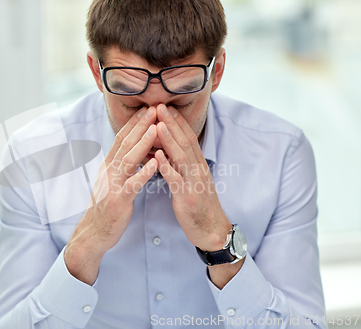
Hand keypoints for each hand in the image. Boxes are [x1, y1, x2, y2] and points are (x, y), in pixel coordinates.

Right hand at [64, 106, 158, 284]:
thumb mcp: (112, 181)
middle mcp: (109, 171)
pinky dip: (144, 171)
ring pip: (128, 159)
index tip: (147, 108)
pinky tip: (156, 162)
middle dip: (140, 125)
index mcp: (109, 165)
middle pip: (125, 143)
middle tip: (154, 108)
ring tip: (155, 128)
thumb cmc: (108, 206)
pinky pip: (133, 183)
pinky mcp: (119, 200)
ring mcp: (113, 184)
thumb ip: (120, 165)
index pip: (122, 138)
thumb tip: (131, 149)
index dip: (134, 122)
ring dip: (142, 142)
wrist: (95, 232)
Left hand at [155, 104, 231, 251]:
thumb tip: (168, 150)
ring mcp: (194, 182)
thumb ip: (182, 165)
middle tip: (159, 105)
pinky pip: (177, 180)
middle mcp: (198, 169)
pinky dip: (167, 167)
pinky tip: (157, 157)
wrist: (212, 230)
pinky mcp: (188, 197)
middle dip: (171, 123)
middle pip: (184, 142)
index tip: (165, 106)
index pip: (187, 138)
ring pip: (181, 157)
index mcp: (198, 165)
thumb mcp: (192, 180)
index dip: (177, 121)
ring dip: (169, 140)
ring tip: (157, 124)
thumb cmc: (199, 205)